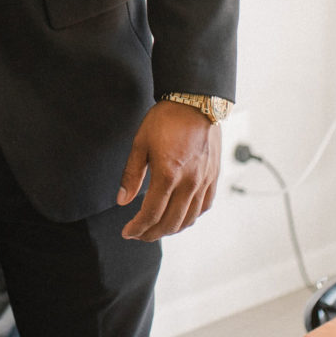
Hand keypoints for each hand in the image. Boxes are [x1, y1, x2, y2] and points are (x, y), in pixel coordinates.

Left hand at [118, 101, 222, 240]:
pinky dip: (191, 217)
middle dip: (152, 233)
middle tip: (139, 234)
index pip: (151, 213)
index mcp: (168, 174)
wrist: (196, 102)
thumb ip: (132, 175)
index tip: (127, 232)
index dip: (138, 227)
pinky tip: (180, 216)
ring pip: (189, 218)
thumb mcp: (140, 143)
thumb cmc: (166, 119)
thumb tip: (122, 200)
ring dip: (172, 229)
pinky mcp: (213, 177)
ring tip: (157, 228)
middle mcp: (189, 182)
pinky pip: (204, 206)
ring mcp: (204, 181)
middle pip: (171, 222)